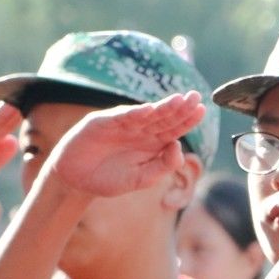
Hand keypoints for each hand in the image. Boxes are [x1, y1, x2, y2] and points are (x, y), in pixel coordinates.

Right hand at [46, 93, 205, 197]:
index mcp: (152, 143)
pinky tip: (148, 110)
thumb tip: (178, 147)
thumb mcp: (140, 179)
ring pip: (146, 113)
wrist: (76, 181)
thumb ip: (162, 166)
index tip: (202, 110)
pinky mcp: (101, 123)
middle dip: (180, 107)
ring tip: (178, 100)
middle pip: (164, 117)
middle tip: (196, 97)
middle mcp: (139, 130)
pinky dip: (134, 114)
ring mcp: (121, 125)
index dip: (188, 119)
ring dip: (162, 107)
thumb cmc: (109, 179)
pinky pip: (120, 117)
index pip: (174, 128)